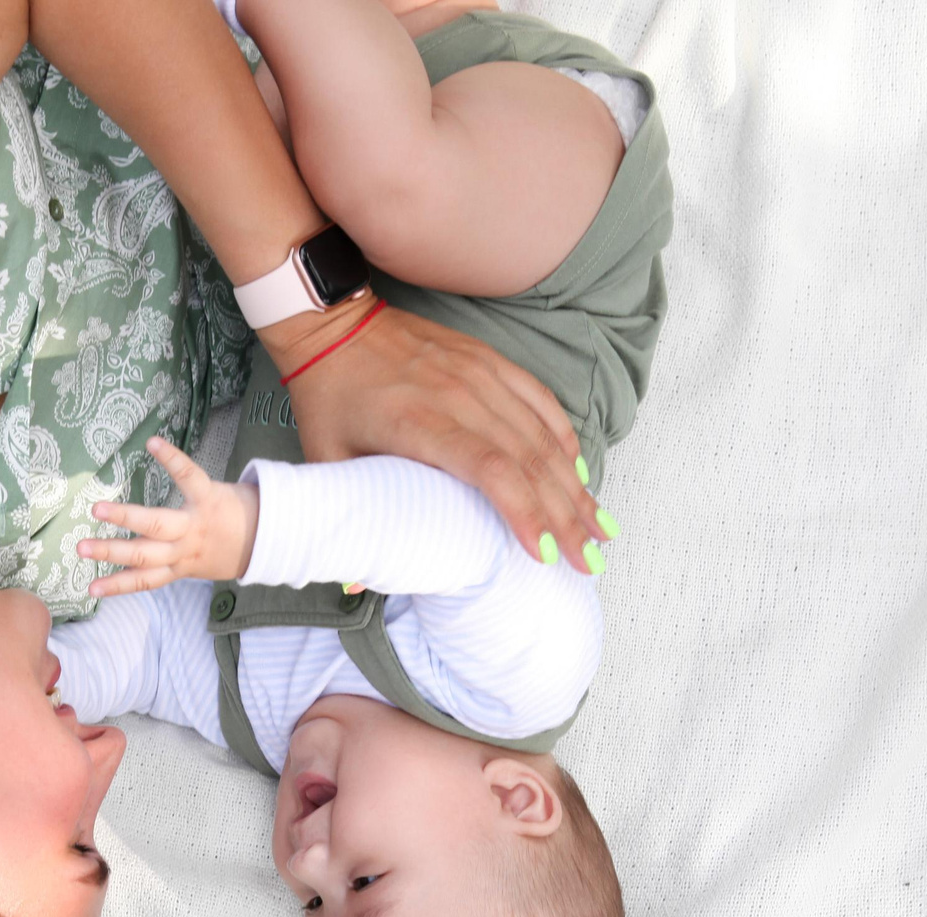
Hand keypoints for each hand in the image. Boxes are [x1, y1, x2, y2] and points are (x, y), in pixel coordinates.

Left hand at [80, 437, 261, 594]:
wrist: (260, 549)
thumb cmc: (232, 512)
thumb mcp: (218, 491)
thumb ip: (188, 482)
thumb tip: (157, 449)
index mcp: (206, 502)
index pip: (190, 476)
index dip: (173, 459)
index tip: (152, 442)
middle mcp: (192, 531)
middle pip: (157, 525)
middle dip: (126, 517)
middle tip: (96, 508)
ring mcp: (183, 555)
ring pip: (145, 559)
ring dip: (111, 554)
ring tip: (81, 549)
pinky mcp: (178, 573)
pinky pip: (146, 582)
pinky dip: (119, 586)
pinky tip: (93, 589)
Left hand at [267, 297, 597, 560]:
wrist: (334, 322)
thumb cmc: (329, 394)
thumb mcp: (326, 460)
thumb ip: (348, 517)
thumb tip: (355, 584)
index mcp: (421, 424)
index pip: (491, 471)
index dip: (524, 513)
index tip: (544, 554)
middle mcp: (460, 397)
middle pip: (529, 462)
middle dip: (566, 516)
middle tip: (589, 560)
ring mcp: (480, 374)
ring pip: (543, 436)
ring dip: (575, 486)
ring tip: (599, 527)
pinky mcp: (489, 360)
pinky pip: (539, 401)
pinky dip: (564, 439)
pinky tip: (578, 473)